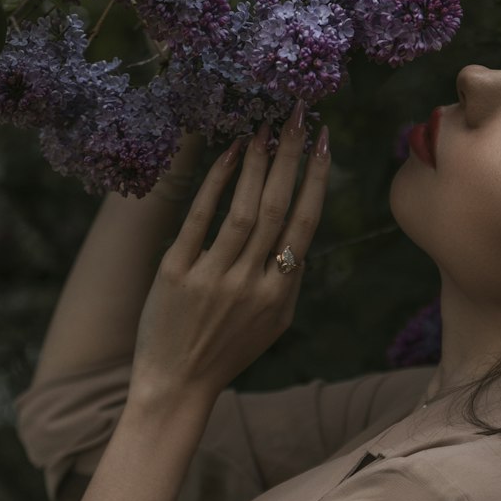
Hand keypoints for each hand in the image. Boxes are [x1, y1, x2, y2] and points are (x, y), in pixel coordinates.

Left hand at [130, 103, 329, 405]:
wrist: (177, 385)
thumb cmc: (227, 352)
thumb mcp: (274, 323)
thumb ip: (289, 281)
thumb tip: (300, 237)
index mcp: (280, 294)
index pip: (304, 224)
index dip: (316, 179)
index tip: (323, 142)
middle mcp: (250, 283)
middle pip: (276, 207)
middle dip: (289, 157)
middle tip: (295, 116)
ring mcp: (213, 277)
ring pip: (242, 209)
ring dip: (255, 163)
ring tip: (262, 128)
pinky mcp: (176, 273)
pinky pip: (200, 219)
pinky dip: (215, 183)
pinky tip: (226, 155)